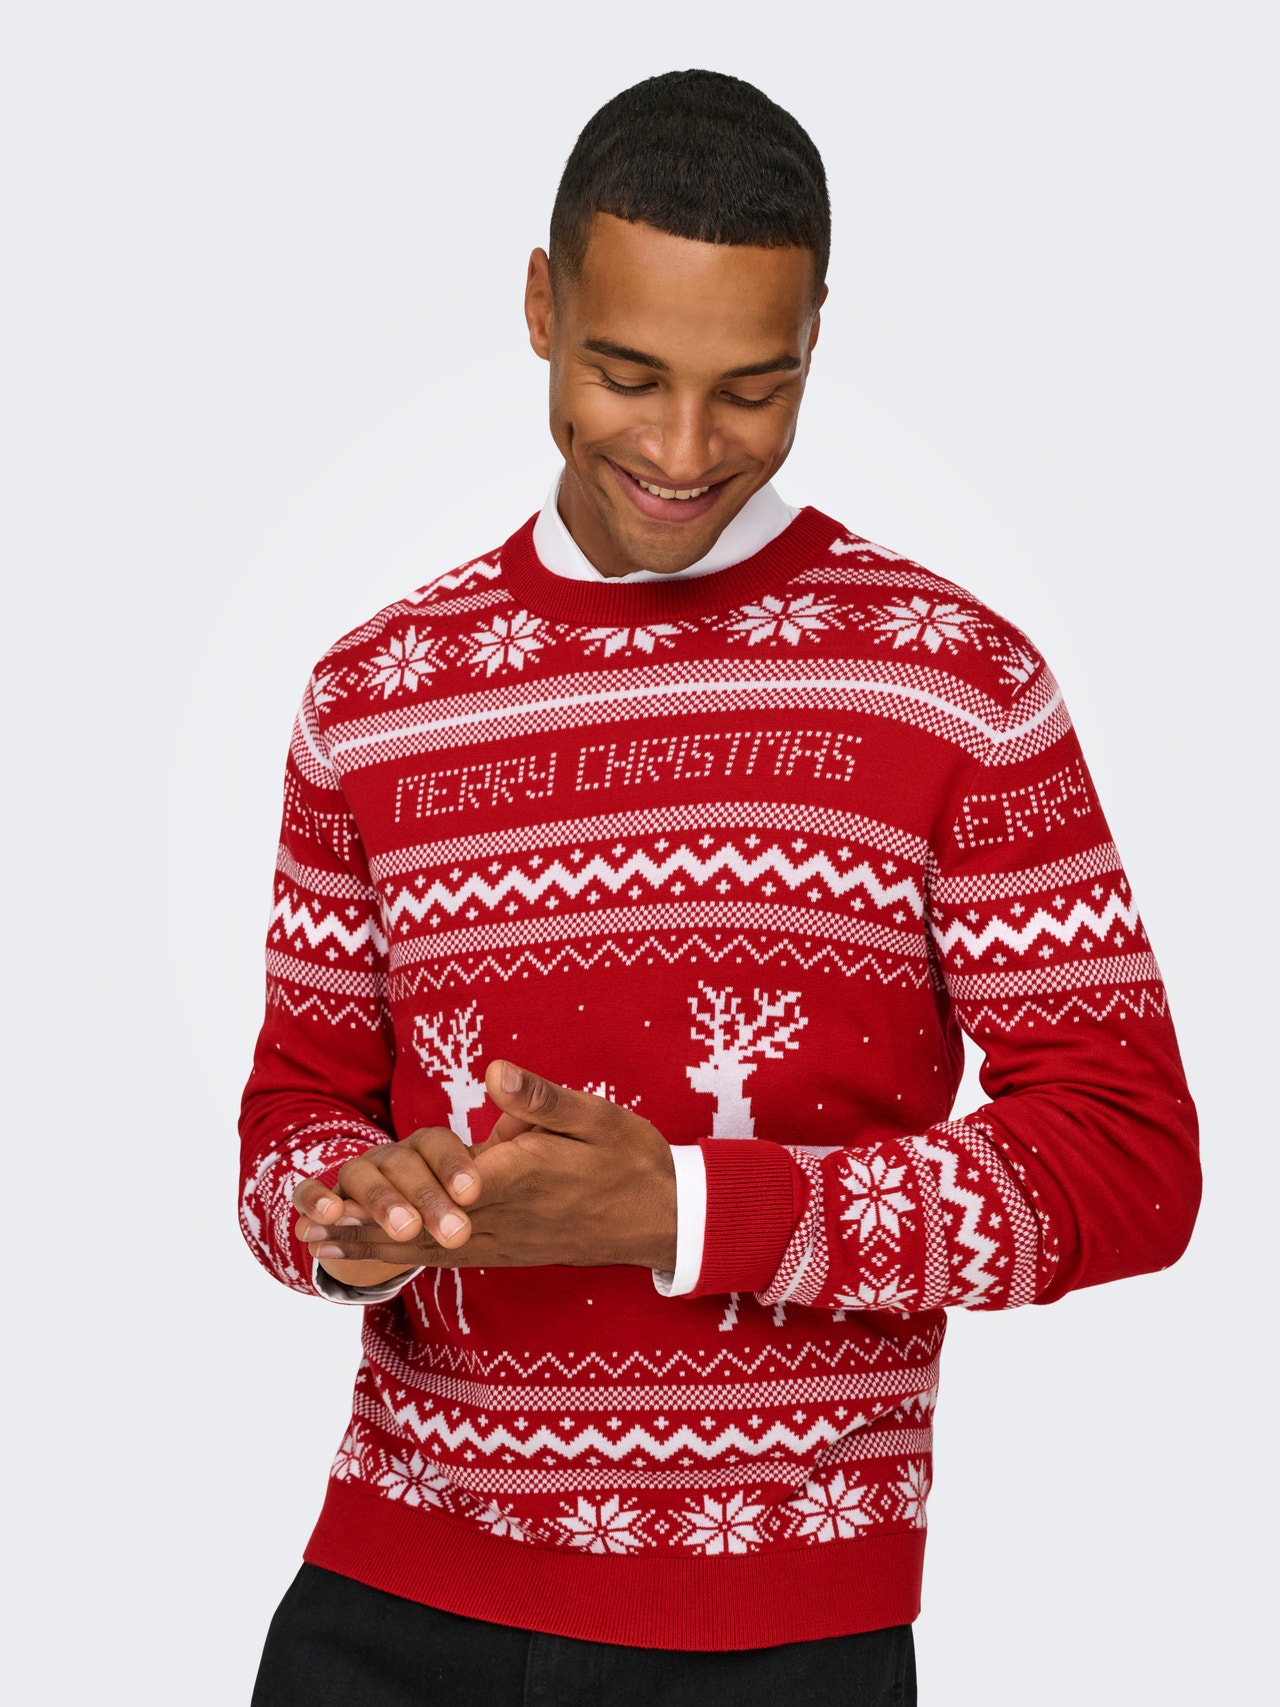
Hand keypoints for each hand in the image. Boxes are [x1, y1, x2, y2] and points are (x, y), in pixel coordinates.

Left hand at [298, 1061, 677, 1272]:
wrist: (663, 1218)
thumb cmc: (630, 1158)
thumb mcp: (596, 1116)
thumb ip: (541, 1099)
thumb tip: (495, 1071)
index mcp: (522, 1175)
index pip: (449, 1183)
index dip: (394, 1189)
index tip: (346, 1190)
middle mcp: (505, 1217)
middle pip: (421, 1224)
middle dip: (361, 1224)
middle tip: (304, 1223)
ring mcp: (505, 1241)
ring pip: (427, 1249)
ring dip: (371, 1246)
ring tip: (316, 1243)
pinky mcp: (509, 1252)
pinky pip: (447, 1260)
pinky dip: (404, 1259)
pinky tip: (373, 1257)